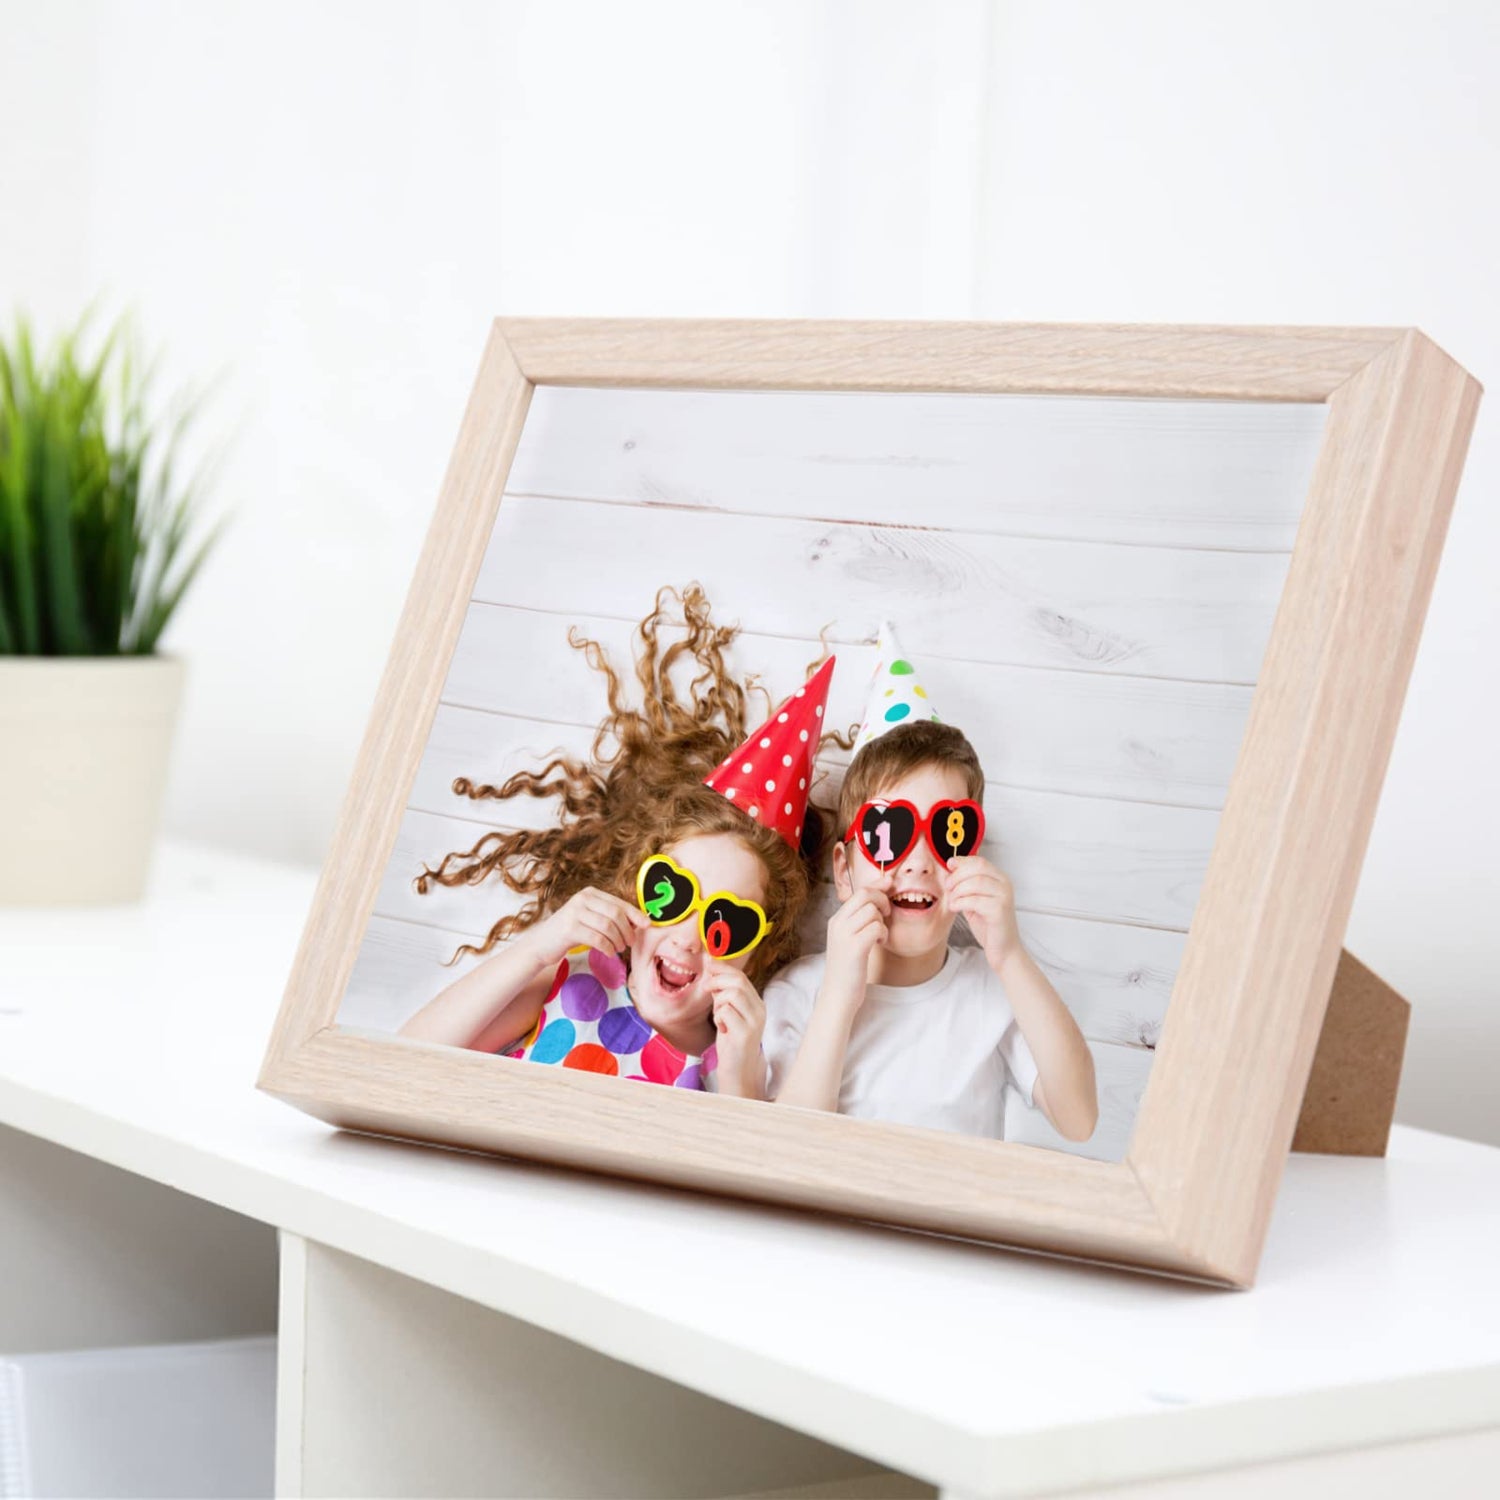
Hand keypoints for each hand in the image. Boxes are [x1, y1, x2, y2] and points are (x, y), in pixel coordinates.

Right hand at [521, 886, 647, 970]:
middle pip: (616, 914)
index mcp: (590, 893)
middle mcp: (582, 899)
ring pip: (608, 926)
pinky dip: (607, 947)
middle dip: (627, 930)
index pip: (619, 903)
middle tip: (629, 943)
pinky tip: (609, 953)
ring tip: (619, 948)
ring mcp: (575, 912)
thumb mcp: (590, 919)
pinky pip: (598, 938)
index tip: (647, 925)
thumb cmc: (570, 932)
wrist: (542, 943)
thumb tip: (640, 921)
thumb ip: (610, 916)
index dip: (635, 914)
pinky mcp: (570, 928)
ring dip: (618, 940)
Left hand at [705, 967, 765, 1095]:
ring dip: (718, 1001)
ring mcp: (754, 1022)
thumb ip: (722, 994)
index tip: (709, 963)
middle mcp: (760, 1010)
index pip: (741, 977)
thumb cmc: (731, 1042)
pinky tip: (722, 1028)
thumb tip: (712, 969)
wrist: (738, 1071)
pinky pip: (726, 1012)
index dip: (723, 968)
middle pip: (739, 981)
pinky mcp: (745, 1033)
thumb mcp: (727, 1013)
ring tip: (718, 1016)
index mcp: (757, 1003)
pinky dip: (718, 1017)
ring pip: (732, 994)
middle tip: (707, 988)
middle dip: (718, 980)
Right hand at [823, 883, 890, 1003]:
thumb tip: (879, 900)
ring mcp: (844, 935)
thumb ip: (859, 921)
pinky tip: (879, 944)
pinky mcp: (855, 947)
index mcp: (836, 920)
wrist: (838, 995)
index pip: (858, 891)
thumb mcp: (849, 940)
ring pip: (872, 910)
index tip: (890, 881)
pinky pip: (877, 927)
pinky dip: (883, 934)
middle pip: (865, 894)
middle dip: (882, 900)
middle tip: (886, 915)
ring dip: (883, 921)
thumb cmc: (848, 969)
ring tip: (880, 936)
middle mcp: (838, 924)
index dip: (877, 884)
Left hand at [943, 855, 1021, 971]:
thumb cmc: (988, 925)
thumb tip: (952, 866)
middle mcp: (1005, 884)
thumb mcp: (974, 899)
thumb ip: (965, 884)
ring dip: (957, 891)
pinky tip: (956, 908)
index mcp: (1000, 879)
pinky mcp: (999, 910)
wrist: (1003, 949)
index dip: (962, 861)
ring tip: (952, 901)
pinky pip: (974, 900)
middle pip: (977, 868)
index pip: (979, 861)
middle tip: (948, 887)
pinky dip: (960, 902)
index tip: (949, 865)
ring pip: (974, 883)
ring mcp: (1004, 896)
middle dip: (957, 876)